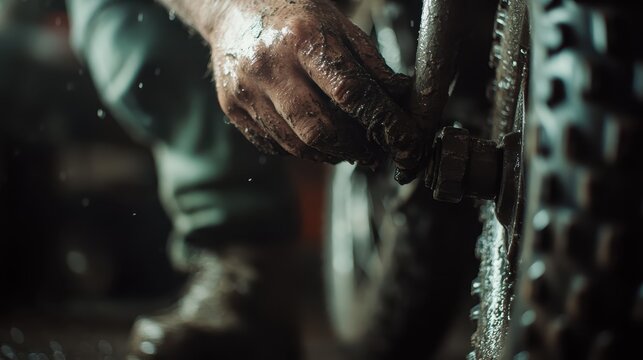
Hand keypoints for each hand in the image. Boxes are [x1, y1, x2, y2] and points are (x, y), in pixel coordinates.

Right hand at [208, 0, 424, 179]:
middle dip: (354, 146)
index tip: (403, 139)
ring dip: (329, 153)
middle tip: (371, 149)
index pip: (350, 91)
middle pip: (320, 128)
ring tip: (345, 146)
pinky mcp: (232, 108)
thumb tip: (400, 99)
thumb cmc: (292, 16)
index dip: (381, 120)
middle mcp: (270, 66)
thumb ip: (370, 64)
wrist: (235, 8)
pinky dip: (300, 150)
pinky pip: (274, 146)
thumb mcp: (337, 26)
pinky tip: (311, 137)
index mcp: (302, 38)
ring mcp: (246, 90)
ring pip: (297, 145)